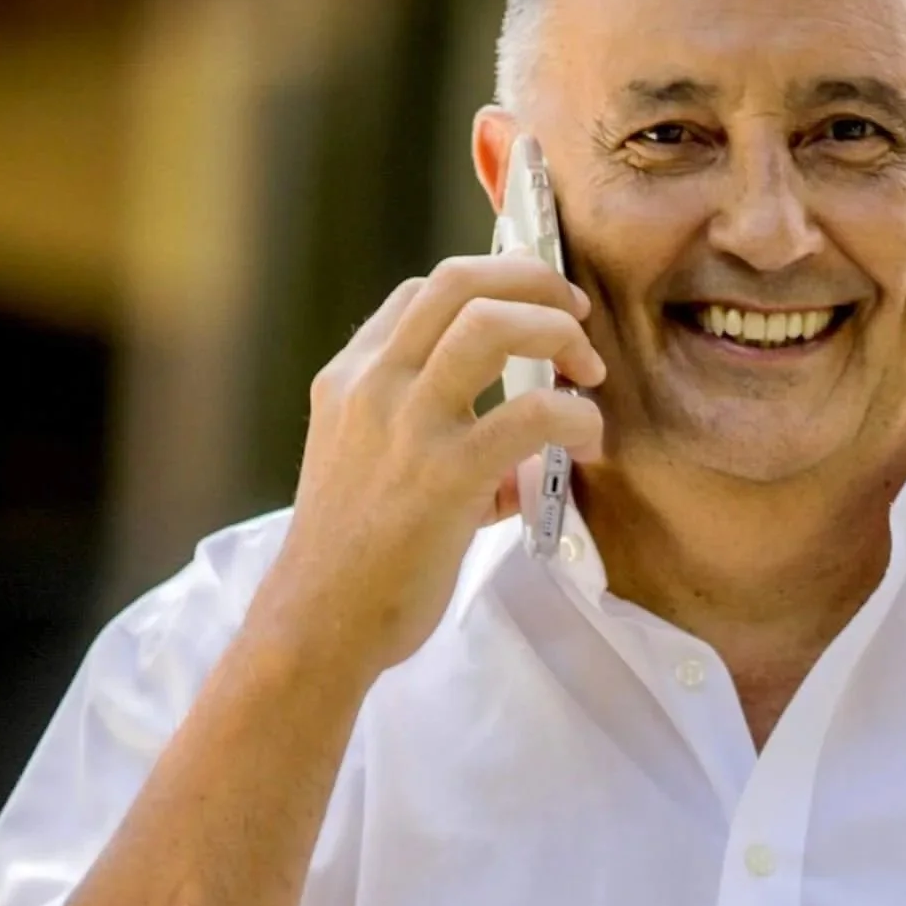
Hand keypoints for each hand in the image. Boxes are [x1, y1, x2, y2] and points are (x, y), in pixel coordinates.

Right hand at [256, 255, 605, 689]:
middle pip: (459, 282)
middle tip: (577, 318)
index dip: (492, 286)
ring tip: (587, 369)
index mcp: (351, 378)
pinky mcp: (445, 474)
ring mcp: (407, 424)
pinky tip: (588, 438)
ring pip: (491, 323)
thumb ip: (434, 445)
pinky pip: (531, 413)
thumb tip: (514, 465)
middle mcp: (372, 385)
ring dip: (556, 330)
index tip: (533, 313)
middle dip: (534, 283)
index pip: (424, 294)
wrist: (318, 624)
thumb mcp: (369, 473)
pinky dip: (575, 415)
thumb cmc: (354, 563)